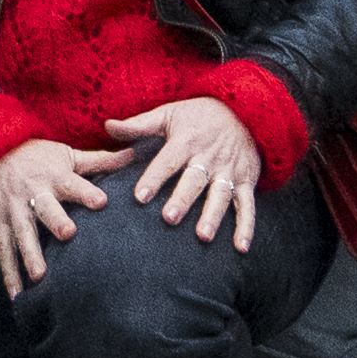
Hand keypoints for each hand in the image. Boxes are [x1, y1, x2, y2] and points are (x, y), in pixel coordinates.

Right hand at [0, 136, 117, 296]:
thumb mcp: (66, 155)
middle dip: (55, 220)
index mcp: (54, 176)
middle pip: (45, 207)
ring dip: (30, 254)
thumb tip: (135, 154)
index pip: (72, 183)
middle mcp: (33, 193)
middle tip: (68, 234)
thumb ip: (100, 161)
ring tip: (40, 276)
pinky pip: (3, 250)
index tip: (101, 201)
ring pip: (22, 233)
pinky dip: (8, 274)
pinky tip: (16, 294)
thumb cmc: (37, 159)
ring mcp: (13, 210)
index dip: (85, 192)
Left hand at [101, 96, 261, 253]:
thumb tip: (107, 125)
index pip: (168, 160)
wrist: (244, 109)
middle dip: (183, 199)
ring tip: (203, 236)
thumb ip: (138, 125)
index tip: (139, 197)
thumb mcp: (169, 114)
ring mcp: (230, 170)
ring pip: (221, 194)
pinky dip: (247, 227)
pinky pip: (248, 205)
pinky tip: (241, 248)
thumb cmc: (197, 116)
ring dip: (213, 215)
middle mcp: (209, 156)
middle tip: (168, 219)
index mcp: (187, 140)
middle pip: (194, 180)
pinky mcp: (247, 180)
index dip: (154, 177)